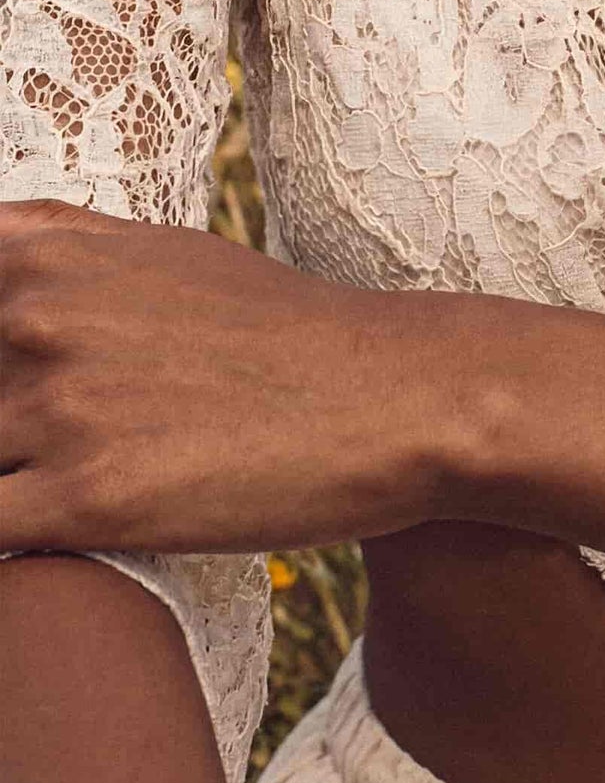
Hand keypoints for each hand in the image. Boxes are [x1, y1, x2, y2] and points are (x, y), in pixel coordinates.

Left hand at [0, 199, 453, 556]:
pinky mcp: (85, 500)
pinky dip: (18, 533)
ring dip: (20, 476)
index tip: (30, 381)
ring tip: (104, 474)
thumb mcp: (166, 250)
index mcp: (46, 256)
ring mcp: (57, 406)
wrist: (387, 397)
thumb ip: (59, 249)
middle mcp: (37, 317)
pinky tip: (83, 524)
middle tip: (103, 427)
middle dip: (8, 419)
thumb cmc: (278, 328)